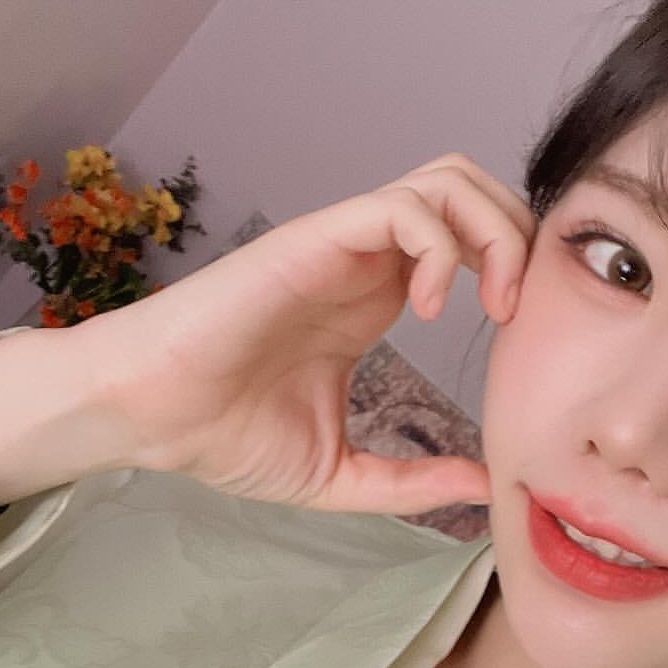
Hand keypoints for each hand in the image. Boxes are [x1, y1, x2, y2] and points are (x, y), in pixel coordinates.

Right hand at [72, 153, 535, 514]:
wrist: (149, 417)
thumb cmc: (223, 435)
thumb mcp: (342, 477)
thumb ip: (411, 482)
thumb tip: (485, 486)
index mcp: (375, 299)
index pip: (467, 244)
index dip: (513, 274)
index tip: (517, 340)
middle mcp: (366, 261)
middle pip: (472, 193)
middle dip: (518, 237)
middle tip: (515, 312)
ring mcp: (341, 245)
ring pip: (447, 181)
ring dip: (490, 230)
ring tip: (489, 300)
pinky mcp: (314, 240)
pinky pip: (401, 207)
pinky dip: (439, 246)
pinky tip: (428, 309)